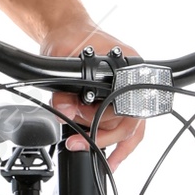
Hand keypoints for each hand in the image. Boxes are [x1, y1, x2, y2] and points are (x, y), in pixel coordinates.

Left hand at [39, 18, 147, 170]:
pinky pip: (127, 131)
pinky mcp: (121, 103)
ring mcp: (130, 93)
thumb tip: (64, 110)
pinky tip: (111, 161)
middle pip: (129, 121)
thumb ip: (63, 86)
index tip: (77, 121)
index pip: (124, 99)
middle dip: (99, 135)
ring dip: (105, 143)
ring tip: (79, 145)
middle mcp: (134, 80)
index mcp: (128, 63)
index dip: (100, 116)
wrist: (69, 32)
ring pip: (130, 130)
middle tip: (75, 141)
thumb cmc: (70, 37)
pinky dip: (118, 148)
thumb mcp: (60, 58)